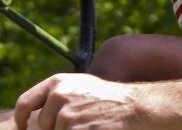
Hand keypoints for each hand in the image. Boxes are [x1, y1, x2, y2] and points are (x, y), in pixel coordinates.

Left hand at [15, 74, 137, 129]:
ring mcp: (66, 113)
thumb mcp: (81, 86)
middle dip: (57, 127)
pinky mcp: (74, 129)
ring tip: (90, 123)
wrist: (134, 106)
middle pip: (43, 124)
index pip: (25, 103)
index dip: (21, 119)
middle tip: (82, 120)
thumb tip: (35, 113)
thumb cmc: (109, 98)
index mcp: (58, 82)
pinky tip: (94, 127)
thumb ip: (58, 93)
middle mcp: (59, 95)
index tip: (23, 127)